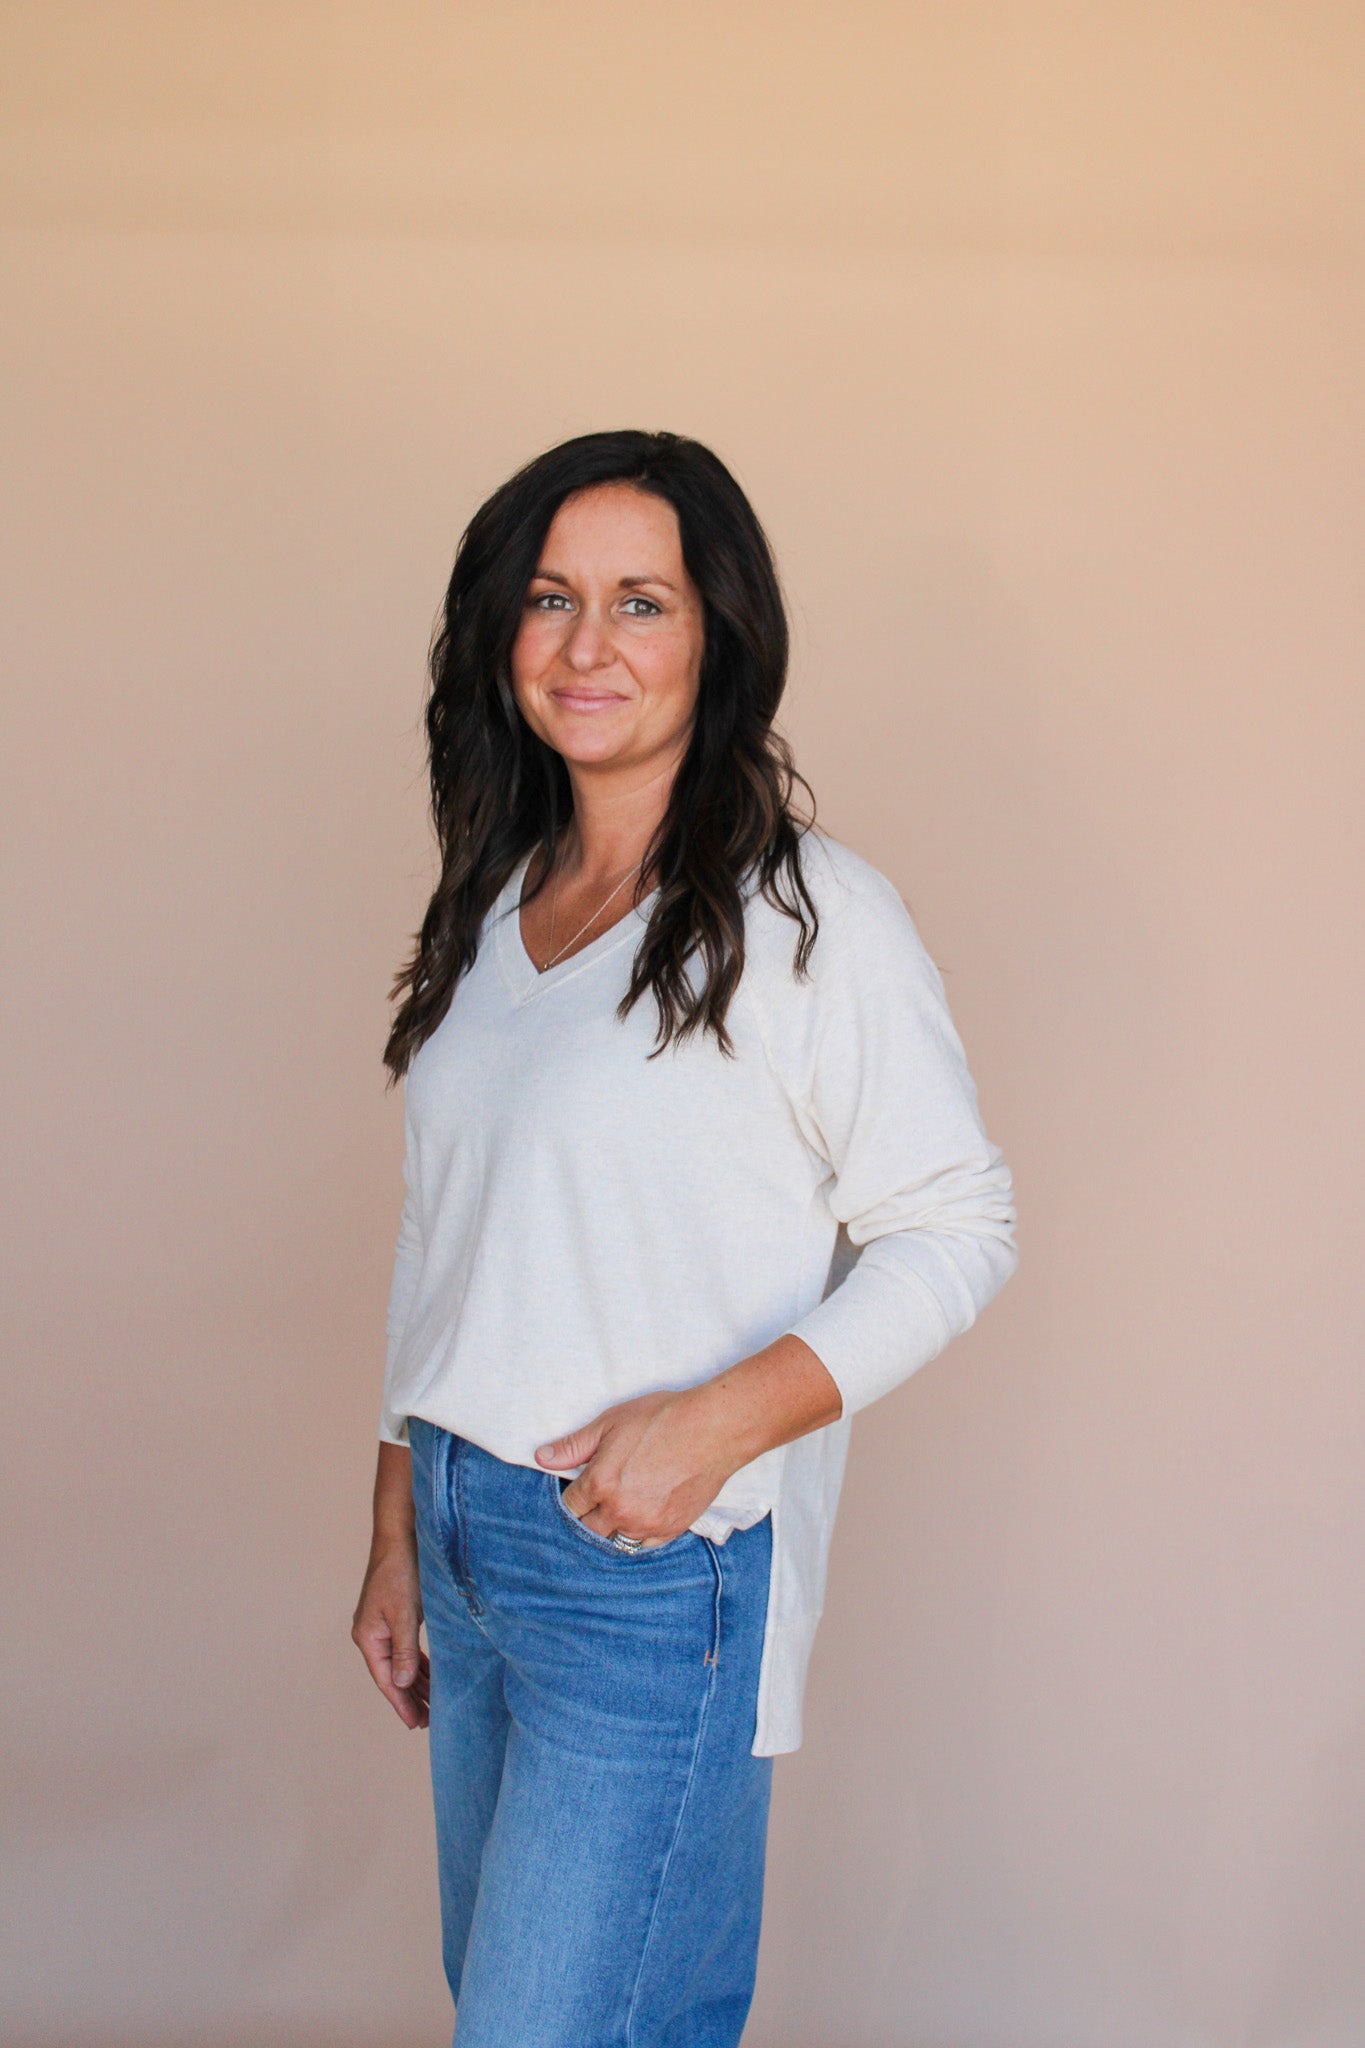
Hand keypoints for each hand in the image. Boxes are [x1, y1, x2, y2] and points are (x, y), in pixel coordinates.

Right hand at [352, 1536, 429, 1729]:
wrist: (400, 1537)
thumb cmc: (400, 1572)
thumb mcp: (405, 1614)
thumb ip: (404, 1650)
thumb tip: (403, 1682)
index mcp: (368, 1637)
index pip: (385, 1679)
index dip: (401, 1703)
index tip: (415, 1724)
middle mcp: (372, 1635)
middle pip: (391, 1675)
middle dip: (409, 1698)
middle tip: (427, 1721)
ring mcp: (382, 1627)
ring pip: (400, 1663)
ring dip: (415, 1683)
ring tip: (432, 1704)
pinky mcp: (395, 1618)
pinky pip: (405, 1649)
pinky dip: (417, 1664)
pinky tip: (429, 1676)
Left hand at [534, 1337, 842, 1546]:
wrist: (712, 1429)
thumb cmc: (662, 1419)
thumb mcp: (611, 1423)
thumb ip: (574, 1446)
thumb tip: (542, 1458)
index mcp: (599, 1483)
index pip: (569, 1506)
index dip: (570, 1498)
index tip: (577, 1492)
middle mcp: (619, 1510)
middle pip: (588, 1529)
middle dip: (587, 1517)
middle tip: (598, 1502)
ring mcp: (645, 1524)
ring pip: (614, 1541)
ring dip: (611, 1530)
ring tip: (617, 1512)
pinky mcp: (669, 1530)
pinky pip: (642, 1545)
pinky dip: (637, 1535)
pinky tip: (640, 1519)